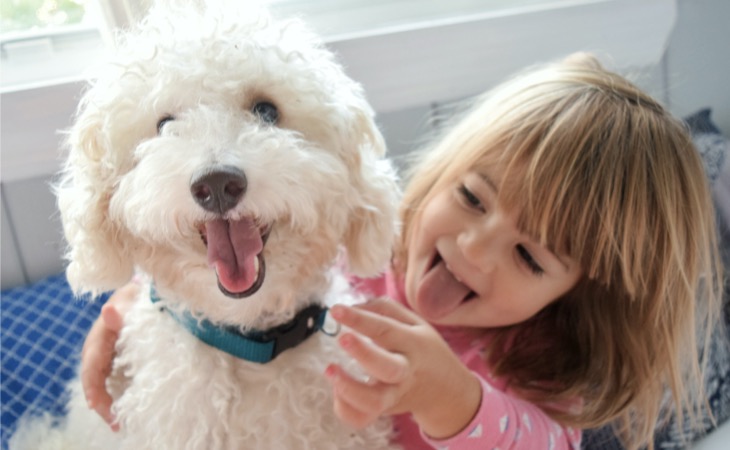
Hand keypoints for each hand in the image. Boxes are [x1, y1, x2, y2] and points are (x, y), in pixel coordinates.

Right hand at [80, 279, 138, 430]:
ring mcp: (105, 356)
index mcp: (99, 336)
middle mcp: (97, 349)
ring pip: (100, 384)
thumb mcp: (131, 302)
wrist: (141, 296)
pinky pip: (111, 382)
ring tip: (118, 424)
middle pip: (93, 380)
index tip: (97, 405)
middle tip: (115, 423)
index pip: (91, 365)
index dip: (93, 386)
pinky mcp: (114, 361)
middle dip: (101, 403)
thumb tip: (108, 310)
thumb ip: (122, 311)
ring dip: (108, 405)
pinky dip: (115, 397)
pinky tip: (122, 413)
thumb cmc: (137, 299)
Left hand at [325, 298, 481, 439]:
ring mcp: (394, 395)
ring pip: (373, 402)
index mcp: (413, 344)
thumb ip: (383, 309)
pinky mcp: (383, 411)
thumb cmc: (422, 350)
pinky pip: (362, 418)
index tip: (335, 309)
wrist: (446, 392)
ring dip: (348, 388)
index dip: (360, 319)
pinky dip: (345, 408)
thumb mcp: (414, 323)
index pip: (385, 329)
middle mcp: (405, 371)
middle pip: (387, 368)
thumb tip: (351, 306)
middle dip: (363, 353)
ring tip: (330, 370)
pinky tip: (337, 389)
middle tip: (341, 338)